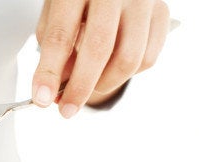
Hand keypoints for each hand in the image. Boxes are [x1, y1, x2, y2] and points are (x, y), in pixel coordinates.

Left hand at [32, 0, 169, 117]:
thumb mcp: (56, 12)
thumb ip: (54, 46)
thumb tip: (58, 87)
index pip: (60, 36)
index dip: (49, 72)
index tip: (42, 98)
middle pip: (98, 49)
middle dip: (80, 88)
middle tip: (66, 109)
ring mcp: (141, 1)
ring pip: (128, 59)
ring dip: (104, 84)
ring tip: (88, 86)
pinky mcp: (161, 13)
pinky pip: (148, 59)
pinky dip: (127, 74)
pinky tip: (111, 69)